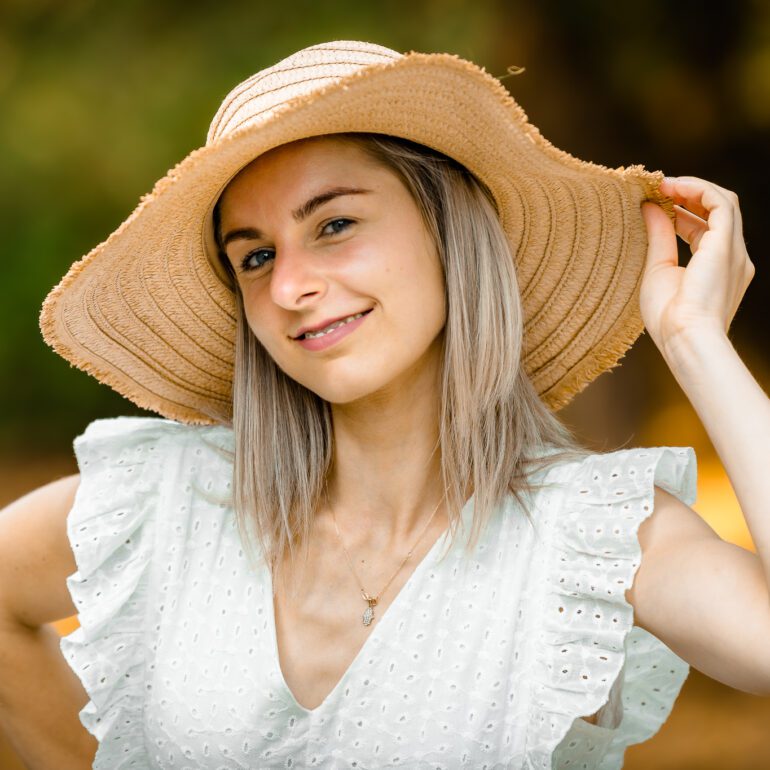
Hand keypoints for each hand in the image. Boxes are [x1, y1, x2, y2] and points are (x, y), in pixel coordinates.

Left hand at [640, 176, 754, 358]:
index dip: (681, 212)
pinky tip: (674, 187)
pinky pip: (721, 204)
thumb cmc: (668, 317)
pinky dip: (698, 190)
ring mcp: (733, 251)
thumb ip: (659, 236)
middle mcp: (732, 257)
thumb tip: (650, 207)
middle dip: (689, 196)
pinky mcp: (727, 245)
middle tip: (659, 189)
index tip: (656, 204)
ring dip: (693, 188)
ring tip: (664, 184)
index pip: (704, 229)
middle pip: (718, 212)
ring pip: (723, 202)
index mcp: (717, 268)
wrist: (684, 338)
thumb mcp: (658, 269)